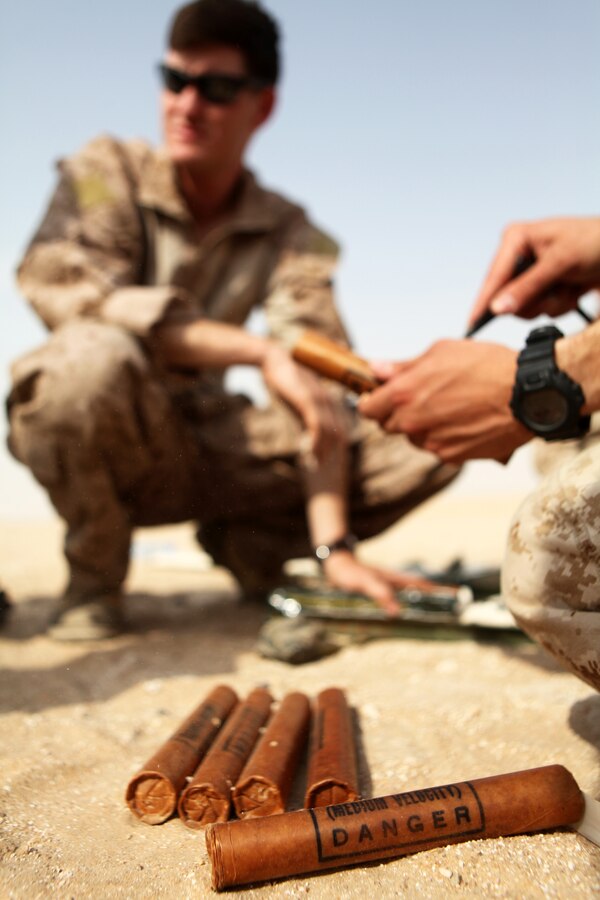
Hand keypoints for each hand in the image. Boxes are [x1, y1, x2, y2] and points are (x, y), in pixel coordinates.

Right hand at [261, 342, 346, 461]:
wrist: (273, 358)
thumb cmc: (284, 378)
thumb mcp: (297, 400)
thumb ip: (304, 416)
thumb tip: (305, 435)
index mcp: (329, 400)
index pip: (340, 428)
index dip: (335, 447)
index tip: (326, 460)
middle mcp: (329, 400)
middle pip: (338, 433)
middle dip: (331, 453)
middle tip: (320, 467)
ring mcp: (320, 400)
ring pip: (329, 431)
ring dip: (322, 450)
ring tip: (314, 464)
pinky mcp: (308, 400)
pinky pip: (317, 425)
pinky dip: (315, 441)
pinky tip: (309, 452)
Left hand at [322, 551, 444, 615]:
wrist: (335, 564)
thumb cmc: (348, 573)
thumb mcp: (363, 583)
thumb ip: (378, 593)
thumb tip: (396, 612)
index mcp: (395, 580)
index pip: (424, 586)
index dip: (441, 591)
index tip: (459, 595)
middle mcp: (395, 583)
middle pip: (422, 591)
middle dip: (439, 599)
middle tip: (455, 609)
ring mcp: (388, 587)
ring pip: (412, 596)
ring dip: (425, 604)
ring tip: (437, 615)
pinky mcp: (380, 592)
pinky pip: (399, 601)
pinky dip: (409, 607)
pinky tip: (407, 616)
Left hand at [358, 340, 530, 463]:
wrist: (527, 395)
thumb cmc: (486, 365)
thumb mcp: (441, 352)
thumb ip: (404, 365)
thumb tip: (376, 369)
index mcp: (403, 394)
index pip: (367, 409)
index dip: (372, 401)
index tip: (379, 397)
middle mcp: (412, 422)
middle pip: (388, 425)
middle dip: (398, 412)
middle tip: (421, 397)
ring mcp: (431, 443)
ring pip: (414, 437)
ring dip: (422, 425)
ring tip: (450, 406)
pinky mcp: (451, 456)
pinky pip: (436, 448)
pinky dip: (444, 437)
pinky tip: (463, 420)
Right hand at [469, 216, 599, 325]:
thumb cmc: (593, 241)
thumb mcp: (559, 262)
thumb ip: (527, 287)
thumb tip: (498, 307)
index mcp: (516, 240)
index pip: (494, 277)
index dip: (484, 301)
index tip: (473, 323)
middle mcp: (519, 257)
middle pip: (508, 297)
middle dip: (536, 299)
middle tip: (557, 289)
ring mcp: (531, 274)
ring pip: (526, 307)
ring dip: (552, 302)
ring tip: (569, 285)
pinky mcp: (544, 287)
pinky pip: (542, 309)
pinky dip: (561, 303)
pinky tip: (573, 288)